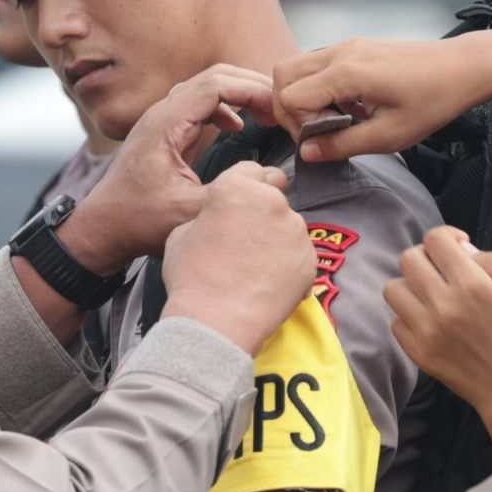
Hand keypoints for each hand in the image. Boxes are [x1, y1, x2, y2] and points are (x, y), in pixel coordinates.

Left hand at [58, 65, 267, 271]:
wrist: (103, 228)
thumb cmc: (138, 222)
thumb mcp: (189, 213)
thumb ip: (232, 194)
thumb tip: (273, 179)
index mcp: (166, 125)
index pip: (216, 85)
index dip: (252, 89)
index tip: (278, 106)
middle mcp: (162, 114)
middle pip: (214, 77)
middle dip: (251, 85)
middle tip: (280, 106)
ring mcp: (162, 120)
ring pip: (207, 88)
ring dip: (239, 94)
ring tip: (267, 113)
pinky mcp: (165, 132)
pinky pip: (199, 104)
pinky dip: (225, 107)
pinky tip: (238, 126)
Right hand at [163, 161, 315, 354]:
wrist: (216, 321)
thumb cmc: (192, 276)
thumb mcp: (181, 232)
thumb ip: (207, 214)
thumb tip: (217, 217)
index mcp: (238, 187)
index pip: (252, 170)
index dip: (244, 186)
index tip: (240, 204)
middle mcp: (273, 201)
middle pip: (273, 197)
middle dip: (262, 211)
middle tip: (246, 238)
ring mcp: (296, 231)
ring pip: (288, 226)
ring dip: (276, 238)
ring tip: (255, 267)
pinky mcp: (310, 260)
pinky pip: (299, 254)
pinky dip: (288, 264)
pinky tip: (268, 282)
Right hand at [271, 24, 491, 163]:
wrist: (463, 67)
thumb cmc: (433, 101)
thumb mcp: (390, 136)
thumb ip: (343, 145)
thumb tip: (307, 153)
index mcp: (345, 74)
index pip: (289, 97)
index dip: (295, 125)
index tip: (320, 141)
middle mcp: (340, 53)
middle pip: (282, 74)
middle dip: (288, 107)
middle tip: (317, 131)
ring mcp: (347, 46)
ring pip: (297, 66)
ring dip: (303, 95)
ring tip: (335, 119)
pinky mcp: (356, 46)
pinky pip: (318, 63)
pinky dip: (319, 86)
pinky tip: (348, 105)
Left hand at [385, 227, 491, 460]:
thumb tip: (464, 251)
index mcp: (471, 286)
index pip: (435, 240)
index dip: (448, 236)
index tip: (462, 249)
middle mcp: (441, 305)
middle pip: (408, 259)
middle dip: (428, 256)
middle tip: (447, 270)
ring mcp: (424, 331)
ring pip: (393, 288)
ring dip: (412, 284)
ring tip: (434, 293)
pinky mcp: (417, 353)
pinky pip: (395, 321)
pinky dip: (409, 314)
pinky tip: (432, 319)